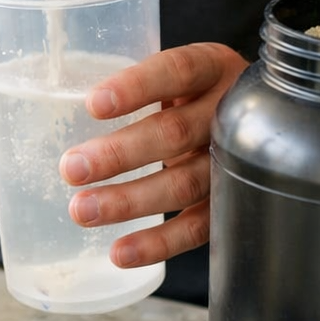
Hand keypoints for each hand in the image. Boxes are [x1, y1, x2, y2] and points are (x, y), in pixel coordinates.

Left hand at [59, 43, 248, 268]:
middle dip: (119, 154)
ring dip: (129, 202)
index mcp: (212, 67)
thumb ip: (139, 89)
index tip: (93, 104)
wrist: (260, 118)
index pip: (177, 70)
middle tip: (71, 168)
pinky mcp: (233, 203)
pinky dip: (158, 243)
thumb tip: (59, 111)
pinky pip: (198, 228)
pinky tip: (120, 252)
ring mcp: (234, 162)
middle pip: (175, 134)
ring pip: (184, 185)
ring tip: (82, 210)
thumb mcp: (177, 76)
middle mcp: (229, 113)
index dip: (137, 86)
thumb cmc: (195, 94)